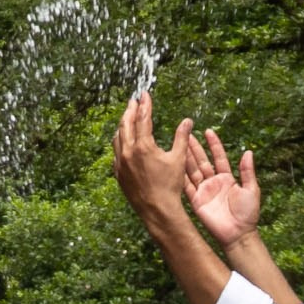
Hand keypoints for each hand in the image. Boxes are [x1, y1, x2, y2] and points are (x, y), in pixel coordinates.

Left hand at [112, 93, 192, 224]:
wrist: (156, 209)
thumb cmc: (169, 185)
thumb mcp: (178, 159)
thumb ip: (181, 137)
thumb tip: (188, 121)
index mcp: (143, 146)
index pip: (143, 118)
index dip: (145, 104)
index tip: (145, 94)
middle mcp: (128, 152)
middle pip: (126, 124)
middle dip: (130, 110)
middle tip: (134, 101)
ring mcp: (120, 162)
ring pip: (117, 137)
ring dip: (123, 125)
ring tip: (127, 117)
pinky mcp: (118, 172)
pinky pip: (115, 152)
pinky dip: (119, 141)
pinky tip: (123, 140)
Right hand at [182, 128, 260, 246]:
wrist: (238, 234)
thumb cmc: (248, 213)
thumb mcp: (251, 190)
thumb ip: (247, 171)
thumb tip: (248, 152)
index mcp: (227, 178)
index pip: (219, 157)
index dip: (214, 144)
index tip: (208, 131)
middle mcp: (213, 182)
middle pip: (202, 161)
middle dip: (195, 148)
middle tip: (186, 134)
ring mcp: (203, 191)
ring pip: (192, 171)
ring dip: (185, 158)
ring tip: (177, 144)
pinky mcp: (196, 201)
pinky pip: (187, 186)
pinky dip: (181, 176)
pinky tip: (174, 165)